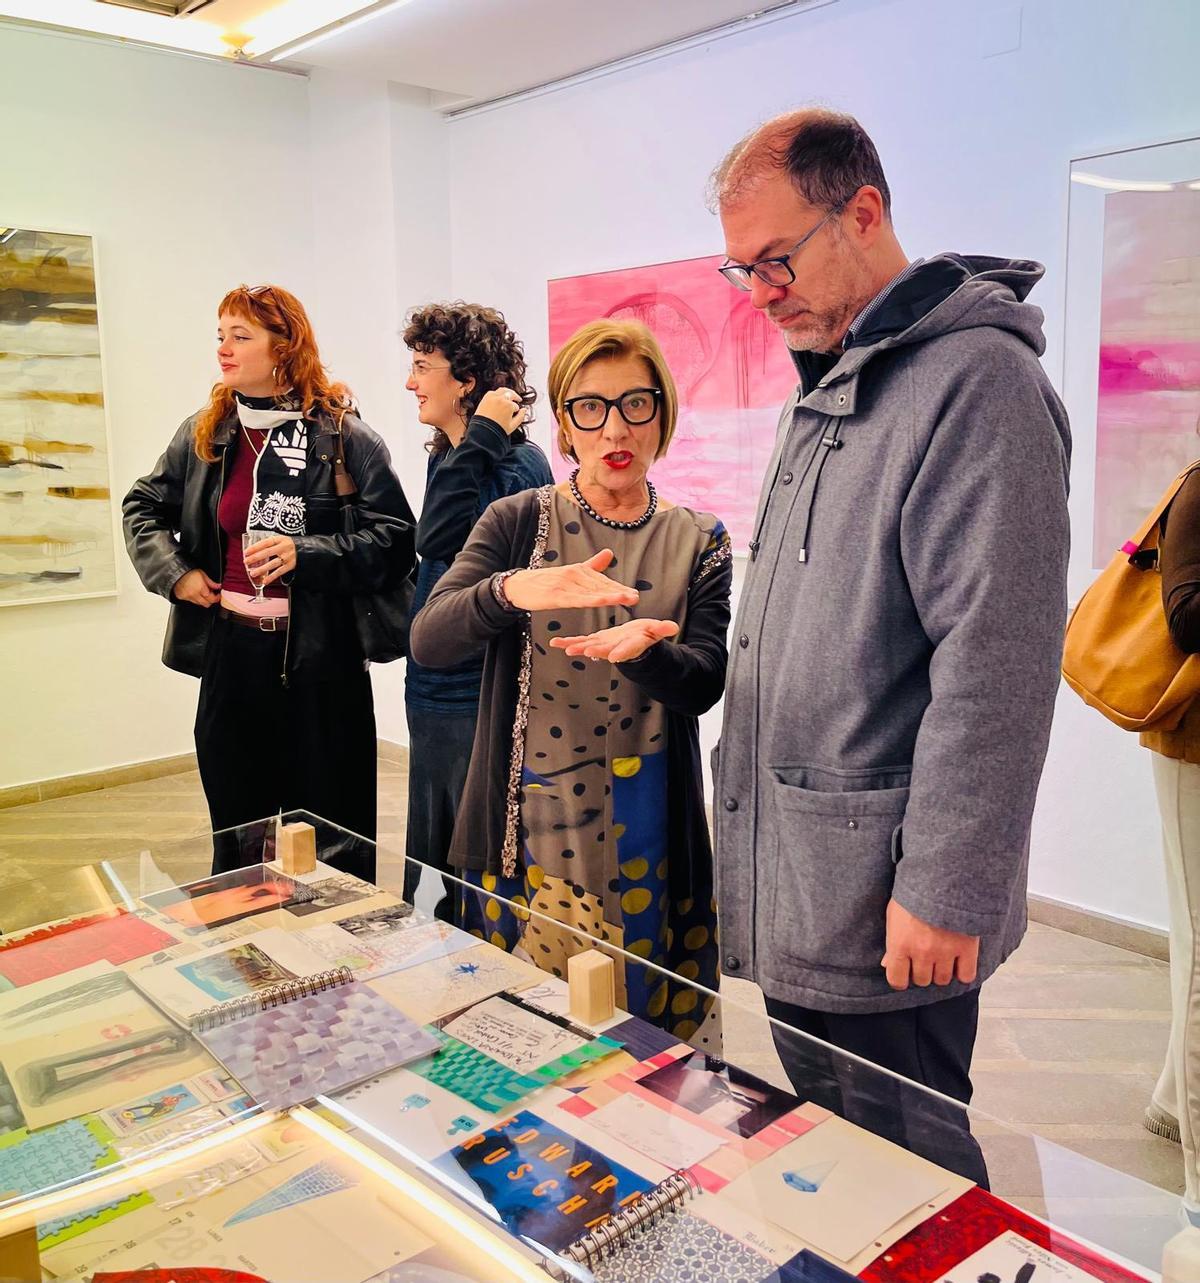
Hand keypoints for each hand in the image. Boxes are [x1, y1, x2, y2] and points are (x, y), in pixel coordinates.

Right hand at [172, 568, 219, 606]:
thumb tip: (218, 586)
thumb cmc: (188, 572)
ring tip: (203, 592)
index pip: (212, 599)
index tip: (218, 596)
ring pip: (199, 604)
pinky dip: (195, 599)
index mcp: (200, 589)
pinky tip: (195, 592)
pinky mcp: (182, 598)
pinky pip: (191, 601)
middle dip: (210, 600)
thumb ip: (211, 582)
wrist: (175, 573)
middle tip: (212, 595)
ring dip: (203, 600)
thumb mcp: (202, 574)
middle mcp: (194, 595)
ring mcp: (188, 598)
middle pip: (206, 604)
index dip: (216, 598)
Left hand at [244, 534, 296, 586]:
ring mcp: (287, 557)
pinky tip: (265, 581)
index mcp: (280, 540)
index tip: (246, 552)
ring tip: (253, 573)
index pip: (265, 543)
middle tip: (246, 561)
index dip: (255, 547)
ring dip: (262, 569)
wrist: (306, 549)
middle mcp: (283, 548)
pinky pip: (279, 572)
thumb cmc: (289, 545)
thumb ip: (269, 543)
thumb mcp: (280, 540)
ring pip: (273, 564)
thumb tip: (253, 549)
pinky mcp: (290, 566)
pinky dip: (272, 577)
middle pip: (267, 552)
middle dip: (255, 558)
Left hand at [475, 387, 525, 435]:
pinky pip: (493, 392)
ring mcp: (492, 398)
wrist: (483, 432)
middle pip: (511, 394)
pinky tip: (499, 397)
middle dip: (515, 397)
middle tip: (518, 399)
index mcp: (508, 406)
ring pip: (502, 390)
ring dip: (508, 392)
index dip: (516, 411)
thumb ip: (521, 417)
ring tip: (511, 395)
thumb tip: (524, 410)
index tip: (514, 414)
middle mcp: (501, 399)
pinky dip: (497, 393)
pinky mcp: (485, 398)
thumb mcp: (513, 426)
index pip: (515, 406)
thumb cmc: (497, 430)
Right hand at [504, 549, 638, 612]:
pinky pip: (576, 599)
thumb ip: (591, 565)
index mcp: (578, 570)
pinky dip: (590, 600)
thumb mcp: (569, 573)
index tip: (634, 594)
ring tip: (626, 599)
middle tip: (635, 598)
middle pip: (599, 586)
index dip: (618, 588)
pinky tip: (602, 601)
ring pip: (590, 592)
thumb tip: (609, 553)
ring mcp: (564, 585)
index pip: (602, 581)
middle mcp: (573, 575)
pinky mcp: (555, 595)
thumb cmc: (544, 582)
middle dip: (618, 592)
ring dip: (609, 595)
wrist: (517, 585)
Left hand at [550, 618, 678, 662]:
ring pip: (589, 647)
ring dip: (577, 647)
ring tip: (565, 648)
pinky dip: (568, 642)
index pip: (628, 650)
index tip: (616, 656)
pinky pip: (579, 642)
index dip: (622, 652)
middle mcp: (615, 648)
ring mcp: (603, 646)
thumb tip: (673, 627)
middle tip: (586, 651)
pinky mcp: (594, 642)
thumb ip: (662, 629)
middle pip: (605, 650)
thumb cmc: (647, 635)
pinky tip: (554, 642)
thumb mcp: (656, 631)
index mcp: (630, 646)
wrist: (635, 641)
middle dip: (596, 650)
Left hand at [881, 899, 978, 989]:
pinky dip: (963, 972)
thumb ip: (892, 942)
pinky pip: (966, 976)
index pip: (897, 980)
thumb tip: (886, 964)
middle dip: (921, 971)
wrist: (943, 876)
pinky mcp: (967, 949)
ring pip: (942, 980)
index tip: (904, 973)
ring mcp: (945, 952)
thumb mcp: (894, 914)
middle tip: (924, 957)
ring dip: (940, 971)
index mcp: (900, 944)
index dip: (900, 978)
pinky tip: (959, 961)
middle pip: (922, 980)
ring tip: (941, 956)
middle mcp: (922, 952)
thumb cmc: (914, 894)